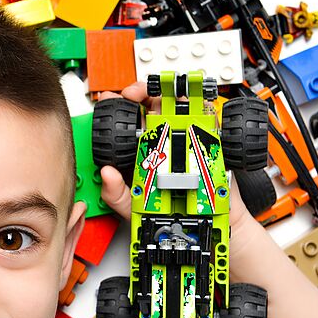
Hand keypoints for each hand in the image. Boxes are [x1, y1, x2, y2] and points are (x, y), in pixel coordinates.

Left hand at [97, 82, 259, 255]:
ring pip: (179, 107)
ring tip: (162, 100)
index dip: (119, 106)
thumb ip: (116, 194)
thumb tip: (106, 174)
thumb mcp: (135, 207)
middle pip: (153, 106)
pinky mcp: (210, 143)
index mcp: (142, 152)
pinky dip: (203, 109)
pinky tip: (192, 110)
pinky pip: (209, 120)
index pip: (129, 122)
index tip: (111, 99)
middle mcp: (164, 142)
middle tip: (134, 94)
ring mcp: (187, 140)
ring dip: (170, 98)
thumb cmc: (169, 214)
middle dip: (141, 92)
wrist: (205, 225)